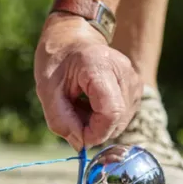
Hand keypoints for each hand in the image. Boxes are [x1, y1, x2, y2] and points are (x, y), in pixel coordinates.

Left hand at [34, 13, 141, 150]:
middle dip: (94, 129)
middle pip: (117, 119)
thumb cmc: (56, 60)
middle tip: (72, 115)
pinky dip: (105, 118)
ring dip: (99, 124)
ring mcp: (133, 79)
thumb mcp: (47, 90)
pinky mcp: (136, 87)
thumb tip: (80, 145)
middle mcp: (123, 71)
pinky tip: (91, 104)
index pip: (110, 113)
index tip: (77, 134)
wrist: (72, 38)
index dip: (95, 132)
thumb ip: (61, 120)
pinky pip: (123, 115)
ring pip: (121, 120)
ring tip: (80, 105)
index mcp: (99, 66)